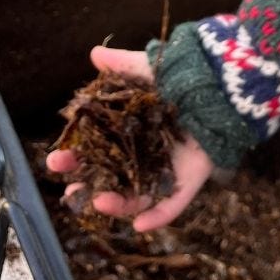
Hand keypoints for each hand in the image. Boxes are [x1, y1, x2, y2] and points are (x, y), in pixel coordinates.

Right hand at [46, 45, 213, 231]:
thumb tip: (94, 53)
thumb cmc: (184, 74)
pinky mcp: (190, 179)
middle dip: (87, 186)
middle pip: (110, 176)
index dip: (74, 155)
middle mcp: (143, 153)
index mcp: (128, 130)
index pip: (94, 148)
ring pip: (137, 194)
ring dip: (117, 204)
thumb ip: (123, 65)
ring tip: (100, 203)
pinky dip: (158, 216)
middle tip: (70, 191)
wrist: (224, 83)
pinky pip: (173, 203)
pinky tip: (141, 226)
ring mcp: (165, 168)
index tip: (55, 159)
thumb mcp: (150, 68)